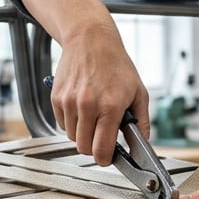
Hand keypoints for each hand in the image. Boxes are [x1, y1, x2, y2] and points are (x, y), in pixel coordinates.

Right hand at [52, 23, 149, 165]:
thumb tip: (142, 144)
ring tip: (93, 118)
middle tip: (101, 138)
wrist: (90, 40)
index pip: (101, 149)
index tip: (108, 158)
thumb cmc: (115, 64)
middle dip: (93, 148)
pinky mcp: (57, 98)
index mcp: (110, 106)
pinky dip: (71, 122)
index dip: (105, 159)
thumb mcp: (138, 92)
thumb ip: (142, 122)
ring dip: (82, 134)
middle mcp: (88, 105)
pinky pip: (62, 124)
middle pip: (83, 148)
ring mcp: (70, 102)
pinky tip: (82, 108)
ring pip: (72, 137)